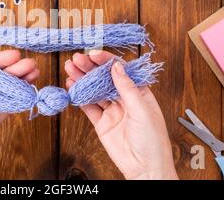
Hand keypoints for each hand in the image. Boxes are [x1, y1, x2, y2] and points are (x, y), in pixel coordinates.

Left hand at [0, 50, 38, 179]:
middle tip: (30, 64)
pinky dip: (19, 100)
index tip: (15, 55)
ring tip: (35, 74)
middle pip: (0, 77)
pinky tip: (29, 91)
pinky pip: (9, 107)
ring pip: (7, 91)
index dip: (1, 60)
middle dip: (16, 69)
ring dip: (21, 82)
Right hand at [65, 50, 177, 179]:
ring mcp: (112, 111)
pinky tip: (72, 87)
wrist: (145, 169)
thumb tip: (116, 67)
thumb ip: (127, 88)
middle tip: (76, 59)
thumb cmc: (153, 140)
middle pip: (104, 78)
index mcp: (139, 92)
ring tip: (70, 68)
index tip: (94, 54)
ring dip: (82, 79)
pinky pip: (89, 107)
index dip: (106, 61)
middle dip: (90, 68)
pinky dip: (79, 97)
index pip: (120, 71)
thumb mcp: (142, 110)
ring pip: (94, 91)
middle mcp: (124, 99)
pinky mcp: (101, 123)